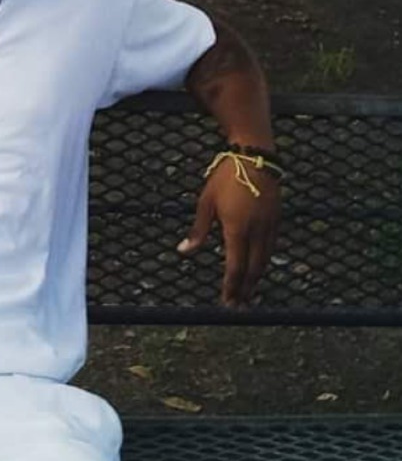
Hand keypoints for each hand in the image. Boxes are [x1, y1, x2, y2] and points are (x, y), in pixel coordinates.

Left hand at [177, 160, 280, 307]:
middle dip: (245, 289)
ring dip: (256, 278)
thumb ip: (198, 230)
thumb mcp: (205, 203)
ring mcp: (269, 225)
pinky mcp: (276, 219)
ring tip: (248, 292)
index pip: (235, 267)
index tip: (227, 300)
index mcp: (236, 229)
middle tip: (238, 304)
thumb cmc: (226, 177)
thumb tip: (184, 251)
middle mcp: (256, 231)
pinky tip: (258, 268)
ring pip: (264, 260)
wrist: (254, 155)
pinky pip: (271, 247)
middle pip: (252, 269)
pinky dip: (264, 262)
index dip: (231, 286)